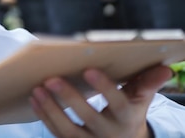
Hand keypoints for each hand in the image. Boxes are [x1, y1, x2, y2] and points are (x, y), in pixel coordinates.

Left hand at [30, 65, 172, 137]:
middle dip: (69, 98)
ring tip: (37, 90)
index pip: (117, 103)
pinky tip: (34, 100)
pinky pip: (57, 134)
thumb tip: (164, 68)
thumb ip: (147, 83)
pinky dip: (44, 117)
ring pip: (68, 130)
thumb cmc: (128, 112)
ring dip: (51, 109)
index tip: (88, 69)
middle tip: (51, 79)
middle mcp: (109, 133)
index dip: (104, 87)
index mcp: (126, 118)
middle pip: (89, 117)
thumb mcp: (139, 100)